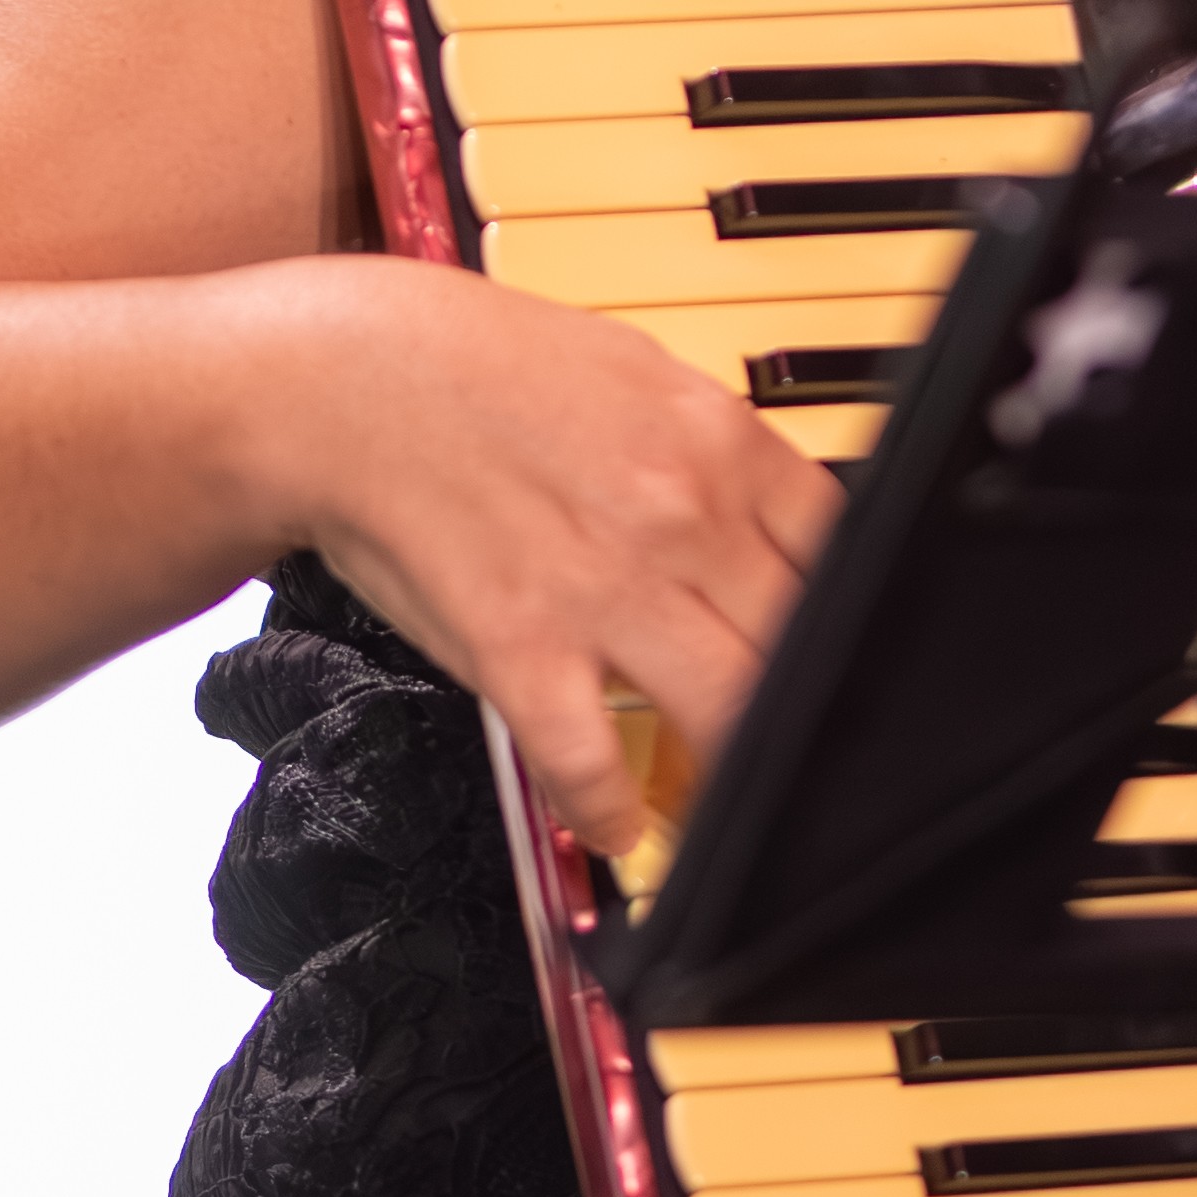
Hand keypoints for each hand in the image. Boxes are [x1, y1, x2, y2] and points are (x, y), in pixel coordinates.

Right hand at [292, 261, 841, 857]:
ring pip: (731, 714)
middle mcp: (680, 514)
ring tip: (720, 798)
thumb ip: (714, 454)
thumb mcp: (635, 373)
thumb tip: (778, 520)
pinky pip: (597, 767)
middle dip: (803, 706)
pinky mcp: (522, 647)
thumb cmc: (480, 371)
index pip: (842, 553)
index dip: (850, 621)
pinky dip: (617, 817)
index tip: (837, 659)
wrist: (346, 380)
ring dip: (732, 771)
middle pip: (804, 645)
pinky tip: (619, 826)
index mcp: (718, 440)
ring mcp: (605, 587)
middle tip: (790, 743)